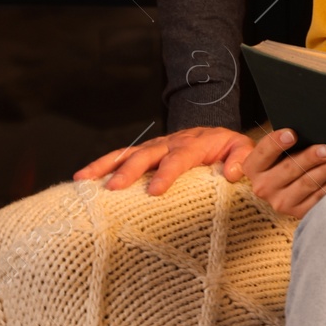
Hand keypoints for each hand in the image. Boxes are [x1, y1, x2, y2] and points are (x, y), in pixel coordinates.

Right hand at [73, 126, 255, 193]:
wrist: (216, 134)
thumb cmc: (229, 150)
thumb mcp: (242, 150)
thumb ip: (242, 159)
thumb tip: (232, 173)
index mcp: (195, 144)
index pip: (179, 158)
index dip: (166, 174)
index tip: (155, 191)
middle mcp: (171, 143)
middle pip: (147, 155)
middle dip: (130, 171)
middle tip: (114, 188)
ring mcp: (155, 147)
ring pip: (127, 154)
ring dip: (106, 166)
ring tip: (85, 179)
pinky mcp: (145, 153)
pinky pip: (121, 157)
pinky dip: (101, 165)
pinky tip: (82, 178)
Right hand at [238, 128, 325, 218]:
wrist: (277, 186)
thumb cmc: (280, 158)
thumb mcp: (272, 149)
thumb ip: (280, 140)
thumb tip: (304, 129)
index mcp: (253, 167)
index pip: (264, 152)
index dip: (278, 142)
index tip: (293, 133)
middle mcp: (263, 187)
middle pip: (289, 168)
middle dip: (311, 157)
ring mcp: (281, 202)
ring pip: (307, 184)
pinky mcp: (298, 213)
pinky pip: (319, 198)